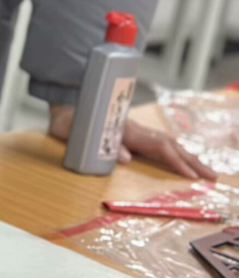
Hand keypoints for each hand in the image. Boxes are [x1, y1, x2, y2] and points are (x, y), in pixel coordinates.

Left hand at [48, 104, 216, 179]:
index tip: (191, 176)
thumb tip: (126, 158)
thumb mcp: (78, 134)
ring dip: (186, 155)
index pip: (159, 147)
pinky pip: (158, 140)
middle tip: (212, 176)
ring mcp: (134, 129)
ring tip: (203, 169)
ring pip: (167, 141)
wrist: (65, 102)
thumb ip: (99, 145)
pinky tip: (181, 155)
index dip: (176, 161)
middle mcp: (134, 129)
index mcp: (125, 130)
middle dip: (192, 161)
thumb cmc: (69, 121)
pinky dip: (174, 149)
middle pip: (170, 144)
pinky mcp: (130, 131)